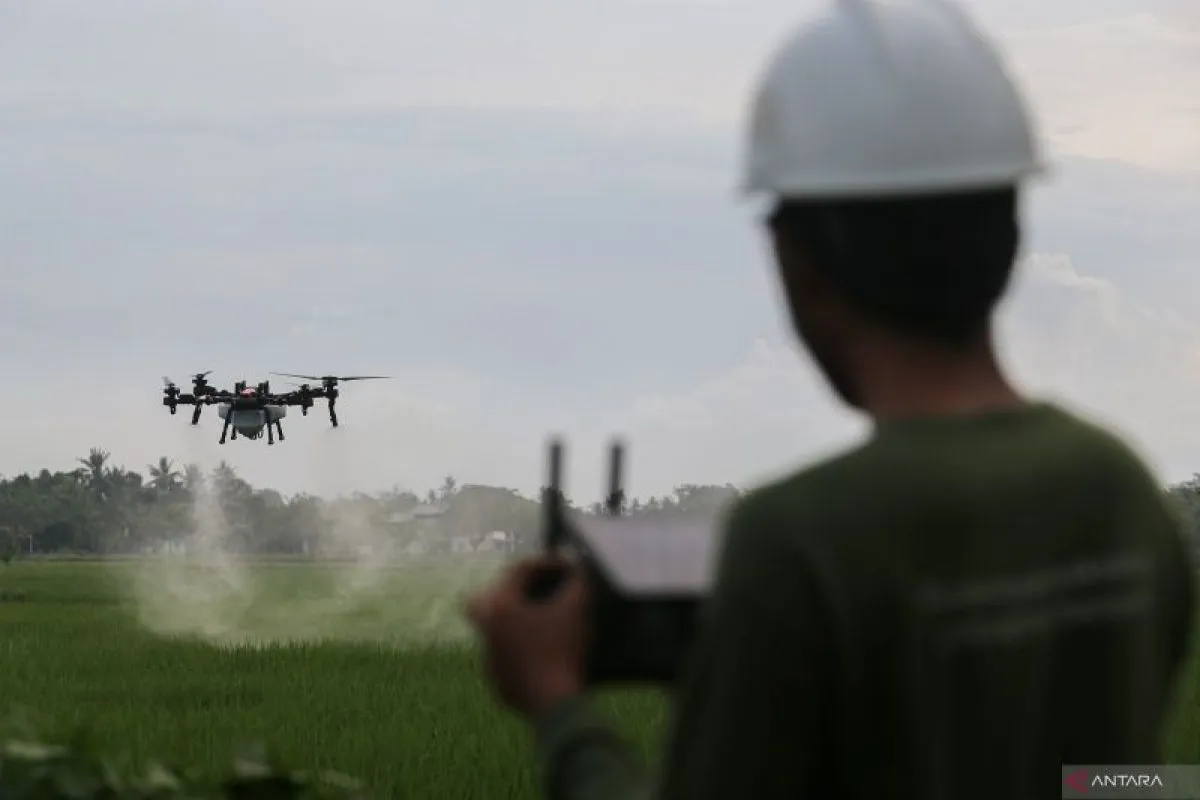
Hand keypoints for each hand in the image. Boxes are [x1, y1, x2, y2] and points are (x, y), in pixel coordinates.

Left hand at [465, 556, 588, 717]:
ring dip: (516, 623)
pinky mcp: (497, 683)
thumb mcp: (578, 608)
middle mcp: (486, 630)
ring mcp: (489, 659)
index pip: (519, 570)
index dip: (548, 563)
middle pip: (484, 597)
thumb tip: (582, 567)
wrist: (554, 704)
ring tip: (545, 624)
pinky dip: (520, 651)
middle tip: (537, 591)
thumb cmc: (564, 649)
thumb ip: (580, 580)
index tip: (571, 567)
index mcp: (500, 606)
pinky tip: (543, 654)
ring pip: (495, 631)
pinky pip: (505, 658)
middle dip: (511, 590)